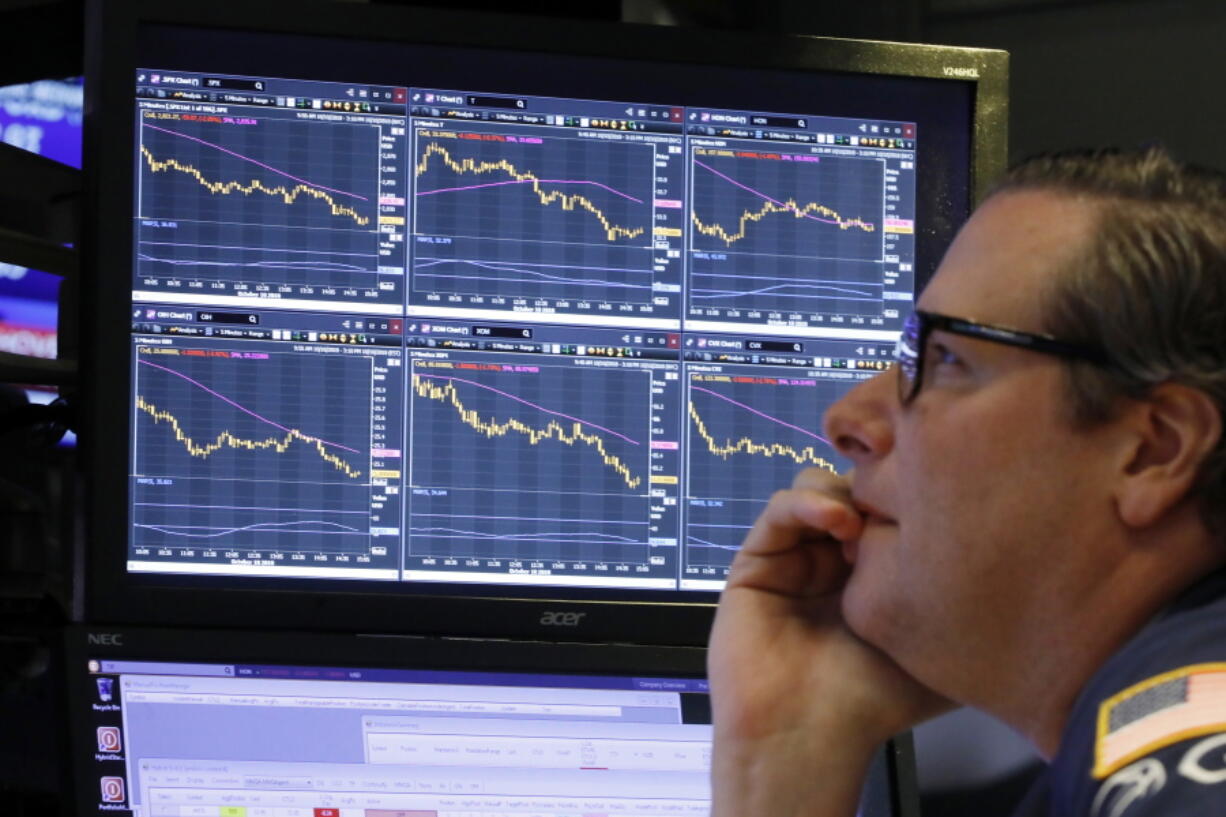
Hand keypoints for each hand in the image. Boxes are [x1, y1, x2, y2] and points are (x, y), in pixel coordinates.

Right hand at [707, 467, 948, 816]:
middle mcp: (832, 560)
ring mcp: (793, 558)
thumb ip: (967, 604)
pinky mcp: (756, 560)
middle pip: (853, 488)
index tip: (934, 502)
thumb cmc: (872, 700)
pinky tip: (837, 523)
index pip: (889, 507)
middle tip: (897, 511)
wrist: (808, 732)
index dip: (909, 495)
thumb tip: (1008, 565)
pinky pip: (780, 510)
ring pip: (816, 487)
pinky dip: (809, 503)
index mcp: (874, 575)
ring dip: (843, 494)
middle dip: (876, 488)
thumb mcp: (941, 646)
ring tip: (864, 530)